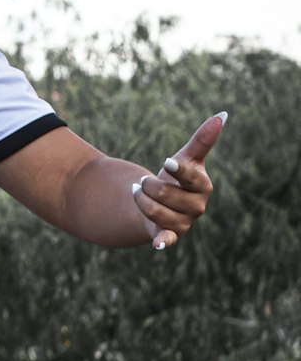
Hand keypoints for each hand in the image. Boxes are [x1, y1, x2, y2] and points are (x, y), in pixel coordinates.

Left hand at [131, 112, 225, 250]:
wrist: (160, 203)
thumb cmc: (175, 177)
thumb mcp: (186, 158)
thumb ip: (202, 140)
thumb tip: (222, 115)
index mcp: (203, 186)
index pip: (190, 177)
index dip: (178, 170)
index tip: (166, 163)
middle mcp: (197, 207)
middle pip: (164, 193)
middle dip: (147, 184)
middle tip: (143, 180)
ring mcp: (184, 223)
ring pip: (155, 210)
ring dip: (140, 199)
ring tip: (138, 191)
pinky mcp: (171, 235)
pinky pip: (167, 239)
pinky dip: (163, 242)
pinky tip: (158, 245)